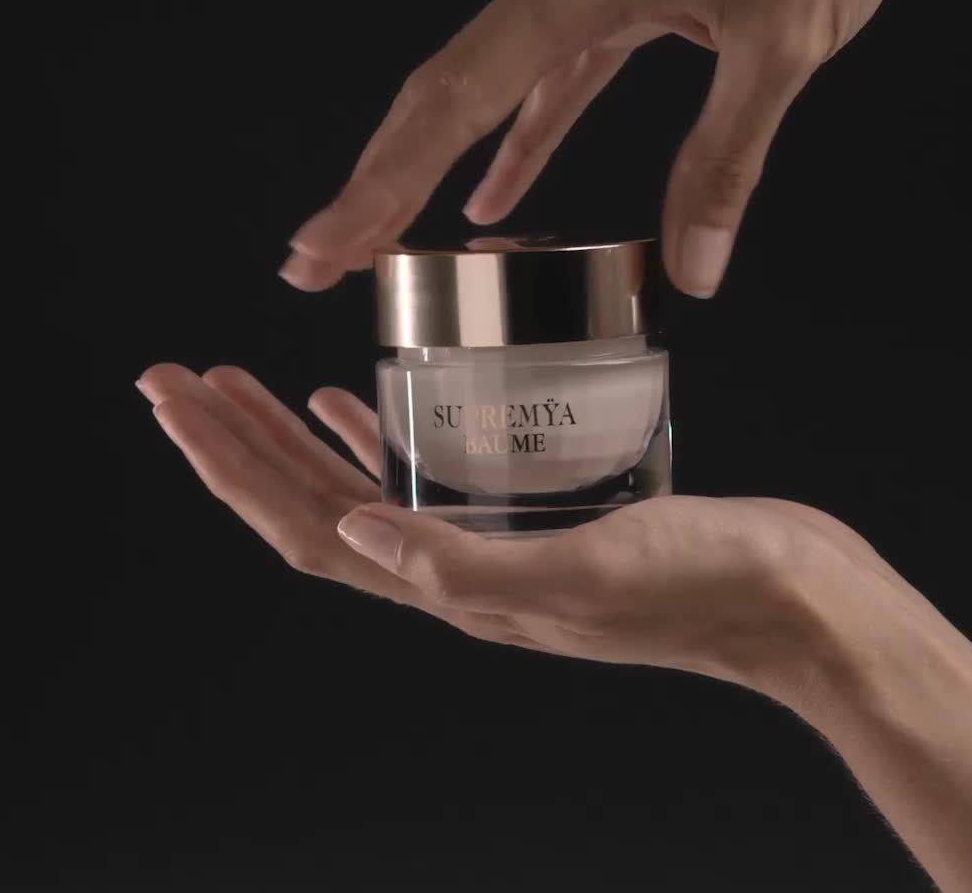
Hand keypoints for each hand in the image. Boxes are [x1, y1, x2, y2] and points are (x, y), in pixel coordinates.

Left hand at [138, 362, 882, 703]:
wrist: (793, 594)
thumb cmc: (705, 583)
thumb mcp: (586, 573)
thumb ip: (468, 565)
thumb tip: (352, 534)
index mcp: (453, 590)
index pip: (304, 530)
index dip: (231, 469)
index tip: (178, 403)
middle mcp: (455, 571)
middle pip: (312, 505)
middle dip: (235, 443)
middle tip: (178, 378)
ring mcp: (490, 540)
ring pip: (357, 484)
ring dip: (289, 436)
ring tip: (240, 384)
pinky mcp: (530, 510)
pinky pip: (426, 470)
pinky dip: (376, 434)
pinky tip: (354, 399)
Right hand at [281, 0, 955, 296]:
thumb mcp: (784, 45)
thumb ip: (727, 160)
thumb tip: (694, 270)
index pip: (458, 99)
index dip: (387, 181)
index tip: (332, 240)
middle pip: (438, 96)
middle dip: (374, 184)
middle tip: (317, 260)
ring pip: (475, 93)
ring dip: (422, 168)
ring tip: (375, 239)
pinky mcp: (606, 9)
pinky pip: (538, 88)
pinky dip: (510, 147)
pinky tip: (492, 200)